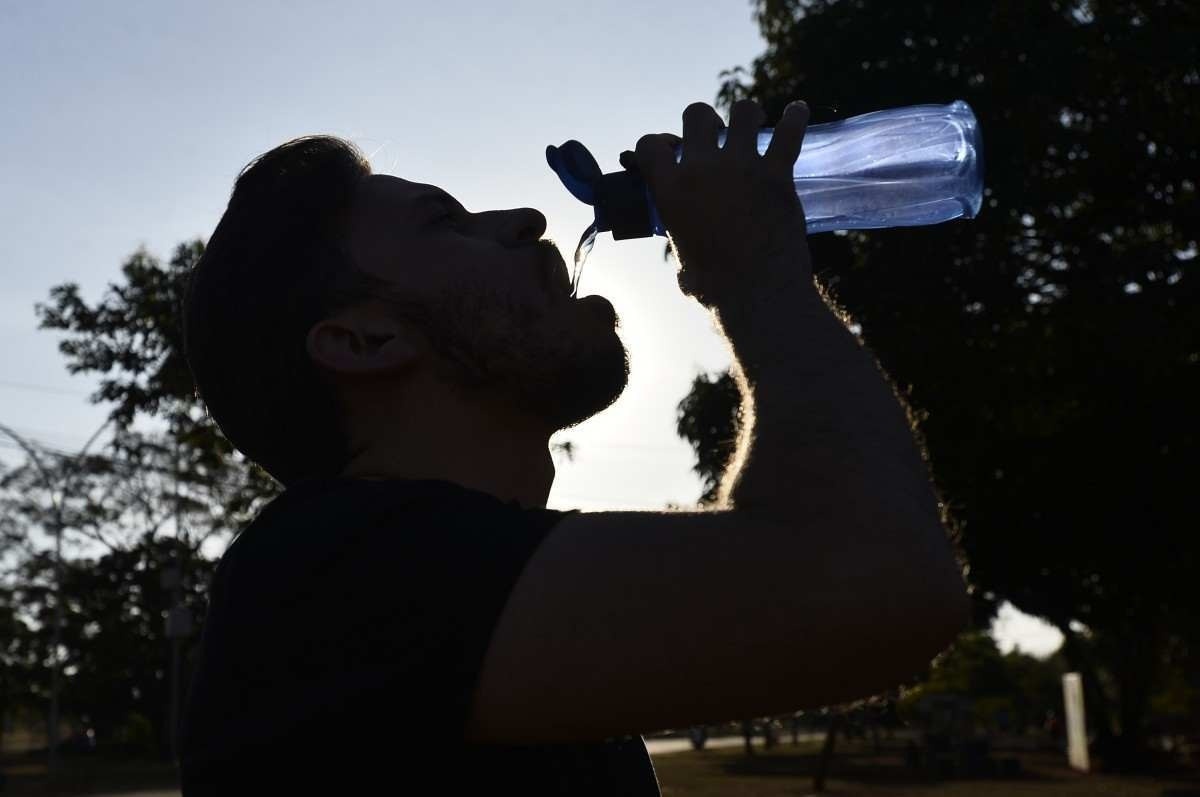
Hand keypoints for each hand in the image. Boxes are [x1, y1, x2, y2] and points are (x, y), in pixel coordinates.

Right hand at [625, 99, 812, 307]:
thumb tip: (687, 263)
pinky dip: (795, 119)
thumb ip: (683, 243)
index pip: (649, 144)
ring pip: (743, 112)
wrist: (757, 295)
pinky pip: (789, 133)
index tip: (669, 150)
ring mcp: (741, 167)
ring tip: (752, 124)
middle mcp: (702, 168)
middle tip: (715, 137)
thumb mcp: (683, 260)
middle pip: (697, 113)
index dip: (656, 144)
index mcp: (670, 189)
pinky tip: (798, 111)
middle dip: (704, 121)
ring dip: (746, 115)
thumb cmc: (715, 288)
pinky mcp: (777, 175)